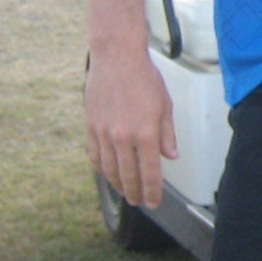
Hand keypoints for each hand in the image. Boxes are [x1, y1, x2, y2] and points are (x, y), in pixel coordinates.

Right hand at [84, 46, 175, 206]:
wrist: (116, 58)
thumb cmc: (144, 77)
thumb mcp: (164, 105)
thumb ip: (167, 134)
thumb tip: (170, 156)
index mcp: (146, 133)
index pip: (151, 173)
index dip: (153, 191)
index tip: (154, 202)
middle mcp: (124, 137)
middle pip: (129, 176)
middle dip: (136, 193)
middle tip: (140, 202)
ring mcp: (104, 133)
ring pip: (110, 170)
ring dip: (118, 185)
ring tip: (125, 193)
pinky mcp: (91, 126)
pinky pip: (95, 156)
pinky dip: (101, 169)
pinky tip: (107, 174)